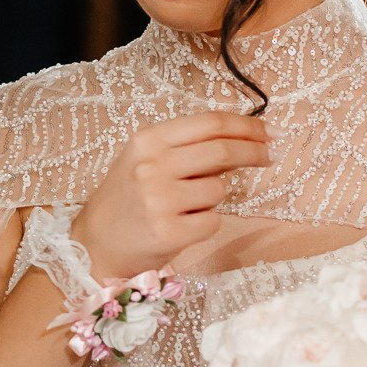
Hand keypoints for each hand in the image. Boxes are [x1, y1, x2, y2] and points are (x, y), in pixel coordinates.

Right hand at [69, 113, 269, 278]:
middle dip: (254, 151)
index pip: (209, 124)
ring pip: (218, 189)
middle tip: (269, 156)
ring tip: (185, 205)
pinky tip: (181, 225)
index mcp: (147, 140)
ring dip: (213, 197)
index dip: (245, 126)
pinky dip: (205, 223)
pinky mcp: (169, 232)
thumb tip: (242, 140)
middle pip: (221, 150)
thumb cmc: (127, 198)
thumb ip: (185, 147)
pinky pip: (212, 221)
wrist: (96, 241)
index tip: (268, 131)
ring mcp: (159, 199)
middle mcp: (152, 165)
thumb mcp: (145, 159)